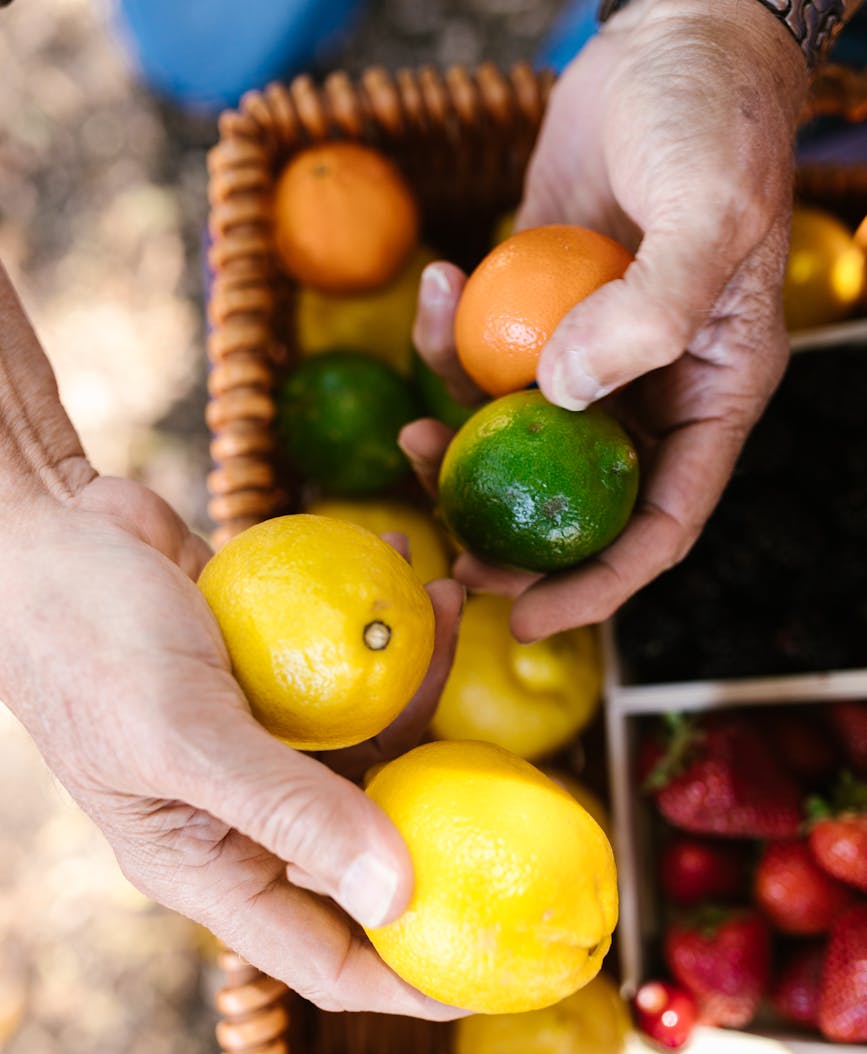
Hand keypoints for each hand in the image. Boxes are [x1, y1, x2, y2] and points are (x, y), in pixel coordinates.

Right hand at [0, 475, 463, 1016]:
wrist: (40, 530)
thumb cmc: (84, 638)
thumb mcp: (185, 734)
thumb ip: (290, 812)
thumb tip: (398, 896)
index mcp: (207, 865)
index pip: (326, 958)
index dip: (412, 979)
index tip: (500, 975)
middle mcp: (241, 819)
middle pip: (369, 851)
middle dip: (446, 818)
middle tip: (526, 784)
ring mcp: (261, 747)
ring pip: (373, 750)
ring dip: (420, 688)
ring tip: (449, 607)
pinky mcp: (271, 682)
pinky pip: (350, 677)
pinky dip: (384, 636)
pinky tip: (409, 577)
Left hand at [406, 0, 807, 639]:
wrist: (669, 42)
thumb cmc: (713, 122)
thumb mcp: (710, 211)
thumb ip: (652, 309)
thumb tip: (564, 393)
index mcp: (708, 398)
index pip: (659, 524)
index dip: (598, 585)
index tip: (528, 619)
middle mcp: (646, 392)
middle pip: (575, 502)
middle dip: (509, 542)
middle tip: (443, 556)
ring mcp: (584, 356)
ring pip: (515, 441)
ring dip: (458, 452)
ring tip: (411, 438)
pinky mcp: (530, 313)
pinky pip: (479, 358)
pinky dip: (444, 342)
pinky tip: (434, 284)